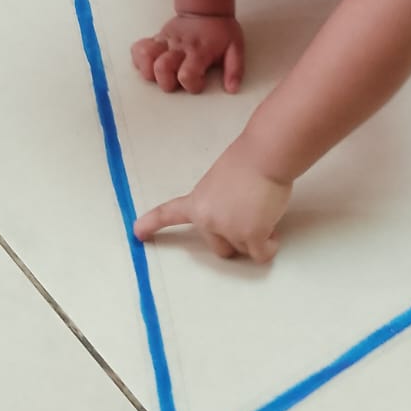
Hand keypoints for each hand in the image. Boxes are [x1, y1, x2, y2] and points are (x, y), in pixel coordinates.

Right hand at [132, 13, 243, 94]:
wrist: (206, 9)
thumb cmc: (220, 31)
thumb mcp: (235, 48)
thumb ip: (235, 69)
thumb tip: (231, 89)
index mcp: (199, 51)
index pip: (187, 75)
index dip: (191, 85)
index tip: (198, 83)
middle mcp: (179, 47)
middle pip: (162, 68)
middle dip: (167, 83)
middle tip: (176, 80)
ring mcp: (165, 41)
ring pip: (146, 57)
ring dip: (149, 72)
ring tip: (160, 74)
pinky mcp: (157, 38)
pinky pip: (138, 48)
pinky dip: (139, 60)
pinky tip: (149, 64)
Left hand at [135, 137, 291, 262]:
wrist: (266, 155)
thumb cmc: (250, 159)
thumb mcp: (222, 180)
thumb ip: (219, 202)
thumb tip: (236, 214)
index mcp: (198, 201)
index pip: (169, 214)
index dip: (153, 224)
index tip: (137, 232)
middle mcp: (208, 219)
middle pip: (220, 248)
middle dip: (236, 239)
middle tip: (250, 215)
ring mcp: (228, 229)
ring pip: (244, 249)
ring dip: (257, 236)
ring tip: (264, 209)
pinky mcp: (252, 236)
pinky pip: (261, 254)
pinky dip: (269, 247)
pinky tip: (273, 232)